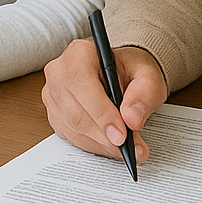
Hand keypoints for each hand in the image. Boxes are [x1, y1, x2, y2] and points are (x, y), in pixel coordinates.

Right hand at [42, 37, 167, 163]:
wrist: (122, 75)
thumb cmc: (131, 71)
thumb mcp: (148, 76)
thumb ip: (143, 95)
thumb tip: (132, 119)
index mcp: (79, 54)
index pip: (82, 84)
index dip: (101, 113)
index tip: (122, 135)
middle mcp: (59, 73)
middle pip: (76, 112)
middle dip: (105, 136)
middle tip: (131, 147)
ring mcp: (53, 95)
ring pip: (74, 128)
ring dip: (102, 144)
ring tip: (127, 148)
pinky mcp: (55, 114)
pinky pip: (72, 137)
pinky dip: (94, 146)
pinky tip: (111, 145)